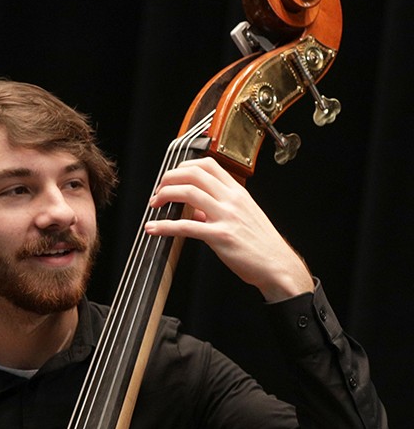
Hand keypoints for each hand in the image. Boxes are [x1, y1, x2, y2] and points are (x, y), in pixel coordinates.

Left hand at [144, 157, 313, 300]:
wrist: (276, 264)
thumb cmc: (260, 243)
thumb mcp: (241, 217)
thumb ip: (217, 210)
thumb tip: (194, 211)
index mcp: (237, 192)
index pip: (208, 165)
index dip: (184, 167)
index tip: (171, 178)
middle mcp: (232, 199)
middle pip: (195, 173)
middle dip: (170, 178)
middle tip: (158, 191)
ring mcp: (226, 216)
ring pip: (189, 193)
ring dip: (165, 195)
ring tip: (154, 204)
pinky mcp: (220, 236)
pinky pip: (186, 227)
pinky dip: (164, 226)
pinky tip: (153, 228)